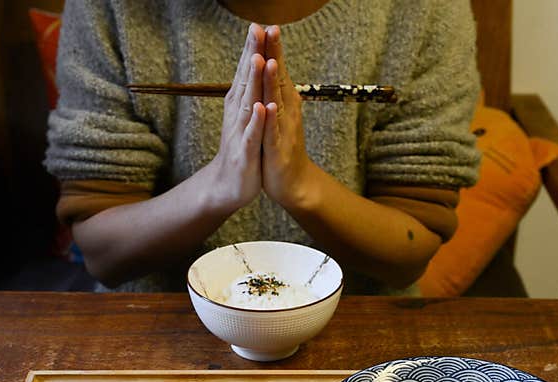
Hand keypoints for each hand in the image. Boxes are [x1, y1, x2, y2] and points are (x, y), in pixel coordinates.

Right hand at [210, 23, 266, 212]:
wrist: (228, 186)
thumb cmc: (242, 149)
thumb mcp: (246, 117)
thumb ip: (248, 93)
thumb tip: (251, 67)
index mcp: (241, 104)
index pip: (246, 72)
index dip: (252, 48)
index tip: (258, 23)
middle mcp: (238, 114)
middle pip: (245, 80)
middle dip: (251, 55)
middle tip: (256, 28)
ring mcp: (242, 133)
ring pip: (249, 103)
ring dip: (252, 82)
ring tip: (258, 59)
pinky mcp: (247, 152)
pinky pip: (253, 135)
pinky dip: (258, 121)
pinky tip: (262, 108)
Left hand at [261, 25, 313, 208]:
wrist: (292, 182)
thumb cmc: (281, 146)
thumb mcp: (277, 114)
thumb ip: (275, 91)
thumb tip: (272, 65)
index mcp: (283, 100)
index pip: (276, 69)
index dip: (271, 48)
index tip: (266, 24)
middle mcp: (286, 110)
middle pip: (279, 78)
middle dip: (274, 55)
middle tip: (271, 29)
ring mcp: (282, 129)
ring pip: (277, 102)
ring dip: (274, 82)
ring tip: (270, 62)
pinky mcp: (277, 148)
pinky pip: (273, 132)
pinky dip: (271, 119)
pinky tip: (269, 108)